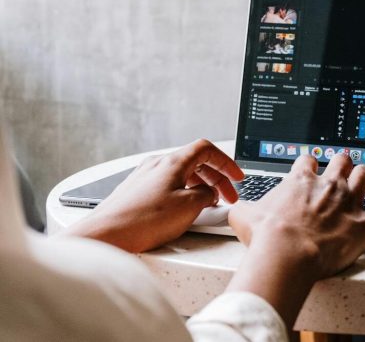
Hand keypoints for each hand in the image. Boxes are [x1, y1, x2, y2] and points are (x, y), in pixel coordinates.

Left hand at [63, 139, 243, 252]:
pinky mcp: (137, 193)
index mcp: (172, 162)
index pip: (206, 149)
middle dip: (216, 179)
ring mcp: (145, 178)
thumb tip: (210, 194)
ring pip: (182, 175)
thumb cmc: (143, 220)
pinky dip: (184, 194)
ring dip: (200, 188)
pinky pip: (169, 187)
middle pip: (196, 163)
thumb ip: (207, 195)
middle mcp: (157, 165)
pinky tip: (186, 211)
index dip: (226, 162)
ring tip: (209, 206)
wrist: (107, 235)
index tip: (236, 177)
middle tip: (228, 197)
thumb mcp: (189, 206)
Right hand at [226, 153, 364, 326]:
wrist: (287, 253)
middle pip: (342, 161)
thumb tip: (233, 209)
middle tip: (341, 169)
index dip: (310, 165)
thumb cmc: (267, 237)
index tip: (311, 169)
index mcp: (301, 181)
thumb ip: (243, 208)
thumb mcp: (244, 216)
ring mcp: (349, 202)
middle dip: (342, 164)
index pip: (309, 162)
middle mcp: (329, 186)